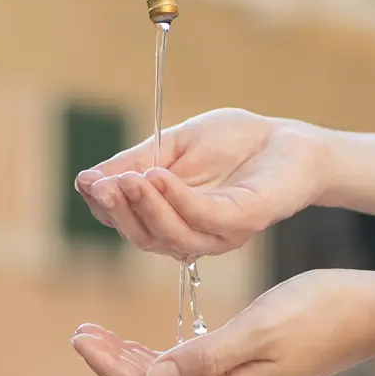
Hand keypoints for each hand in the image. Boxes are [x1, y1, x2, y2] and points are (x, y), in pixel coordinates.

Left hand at [69, 269, 374, 375]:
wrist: (371, 311)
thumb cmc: (319, 310)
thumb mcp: (258, 327)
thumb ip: (205, 356)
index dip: (112, 366)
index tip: (81, 338)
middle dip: (115, 364)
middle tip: (81, 334)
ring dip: (135, 362)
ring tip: (103, 338)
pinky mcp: (252, 375)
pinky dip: (164, 360)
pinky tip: (151, 347)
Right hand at [75, 108, 326, 260]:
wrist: (288, 138)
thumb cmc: (233, 142)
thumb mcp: (172, 146)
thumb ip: (135, 162)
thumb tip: (87, 180)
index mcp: (170, 218)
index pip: (126, 222)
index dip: (103, 205)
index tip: (87, 181)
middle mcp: (191, 234)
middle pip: (143, 237)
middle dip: (119, 212)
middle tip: (101, 185)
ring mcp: (218, 234)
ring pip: (171, 236)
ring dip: (144, 207)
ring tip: (127, 179)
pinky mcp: (243, 221)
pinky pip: (203, 219)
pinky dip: (176, 199)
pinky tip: (159, 176)